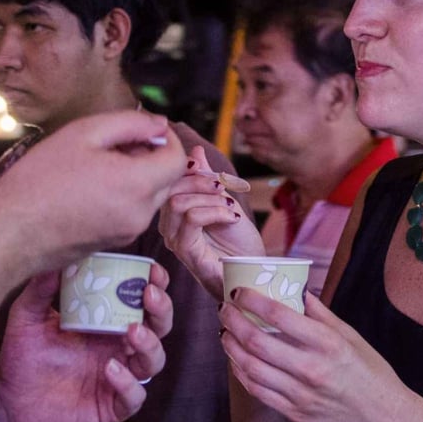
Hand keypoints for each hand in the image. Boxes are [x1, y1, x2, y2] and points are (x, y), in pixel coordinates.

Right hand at [0, 112, 186, 273]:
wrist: (9, 232)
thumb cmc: (40, 180)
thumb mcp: (83, 134)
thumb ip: (129, 124)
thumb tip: (159, 124)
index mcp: (137, 185)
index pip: (176, 159)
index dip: (167, 139)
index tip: (145, 129)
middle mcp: (139, 214)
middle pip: (165, 179)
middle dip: (150, 156)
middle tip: (115, 143)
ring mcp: (127, 233)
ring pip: (149, 196)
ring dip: (135, 175)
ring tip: (96, 163)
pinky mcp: (113, 243)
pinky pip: (131, 212)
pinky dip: (122, 195)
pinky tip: (89, 186)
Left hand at [0, 262, 173, 421]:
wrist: (7, 405)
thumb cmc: (21, 357)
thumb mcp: (26, 317)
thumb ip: (40, 289)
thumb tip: (56, 258)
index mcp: (105, 321)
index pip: (140, 300)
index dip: (155, 285)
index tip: (152, 270)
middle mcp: (117, 347)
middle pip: (158, 327)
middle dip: (161, 309)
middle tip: (148, 295)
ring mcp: (118, 378)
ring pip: (154, 361)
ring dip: (150, 344)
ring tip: (132, 331)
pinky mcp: (110, 406)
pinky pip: (134, 396)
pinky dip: (128, 383)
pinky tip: (110, 370)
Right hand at [158, 145, 264, 300]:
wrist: (254, 271)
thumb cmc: (238, 241)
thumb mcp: (222, 200)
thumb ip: (206, 177)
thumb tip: (194, 150)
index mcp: (173, 213)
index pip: (169, 180)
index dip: (192, 171)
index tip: (217, 177)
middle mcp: (168, 227)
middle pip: (170, 189)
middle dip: (201, 182)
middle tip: (224, 189)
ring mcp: (175, 240)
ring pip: (178, 202)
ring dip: (211, 199)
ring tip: (230, 207)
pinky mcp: (186, 252)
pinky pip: (192, 218)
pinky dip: (215, 211)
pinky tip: (232, 217)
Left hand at [220, 290, 409, 421]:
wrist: (385, 421)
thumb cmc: (371, 374)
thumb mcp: (351, 337)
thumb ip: (321, 313)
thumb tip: (298, 289)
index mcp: (327, 343)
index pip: (278, 315)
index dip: (252, 300)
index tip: (239, 291)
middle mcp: (311, 368)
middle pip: (256, 341)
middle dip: (233, 321)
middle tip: (224, 309)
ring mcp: (300, 394)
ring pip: (250, 367)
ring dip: (231, 346)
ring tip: (225, 332)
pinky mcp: (295, 414)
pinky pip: (257, 391)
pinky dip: (241, 372)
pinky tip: (237, 360)